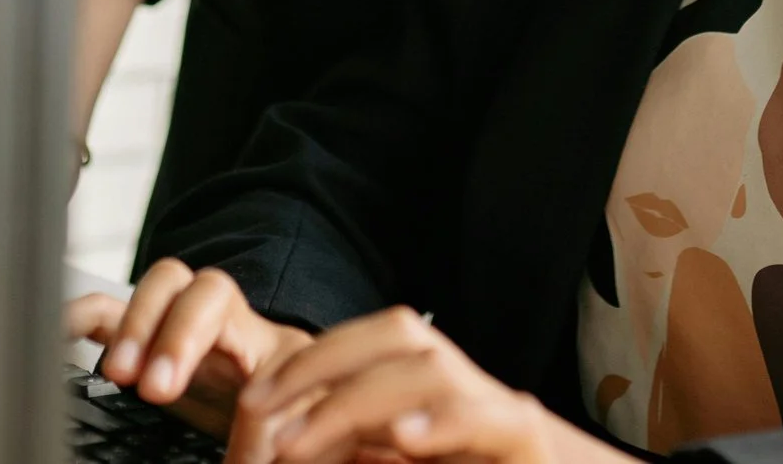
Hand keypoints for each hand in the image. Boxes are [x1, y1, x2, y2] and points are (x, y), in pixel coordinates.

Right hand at [65, 261, 311, 438]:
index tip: (232, 458)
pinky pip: (108, 310)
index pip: (270, 353)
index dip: (253, 409)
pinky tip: (58, 334)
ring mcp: (183, 322)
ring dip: (138, 324)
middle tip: (156, 389)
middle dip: (181, 336)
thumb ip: (263, 443)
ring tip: (117, 372)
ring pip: (164, 286)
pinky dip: (82, 316)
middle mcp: (232, 325)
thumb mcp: (282, 432)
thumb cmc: (277, 416)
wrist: (268, 408)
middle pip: (212, 292)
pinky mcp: (141, 335)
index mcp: (279, 353)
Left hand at [233, 307, 589, 463]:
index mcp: (429, 388)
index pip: (372, 337)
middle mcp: (466, 386)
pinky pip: (498, 421)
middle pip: (399, 332)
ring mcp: (502, 413)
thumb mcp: (386, 461)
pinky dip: (450, 422)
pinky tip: (408, 436)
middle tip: (261, 410)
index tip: (254, 399)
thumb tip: (278, 442)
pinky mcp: (529, 442)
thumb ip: (348, 448)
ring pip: (436, 370)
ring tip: (303, 441)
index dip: (312, 358)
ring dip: (359, 400)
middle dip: (323, 361)